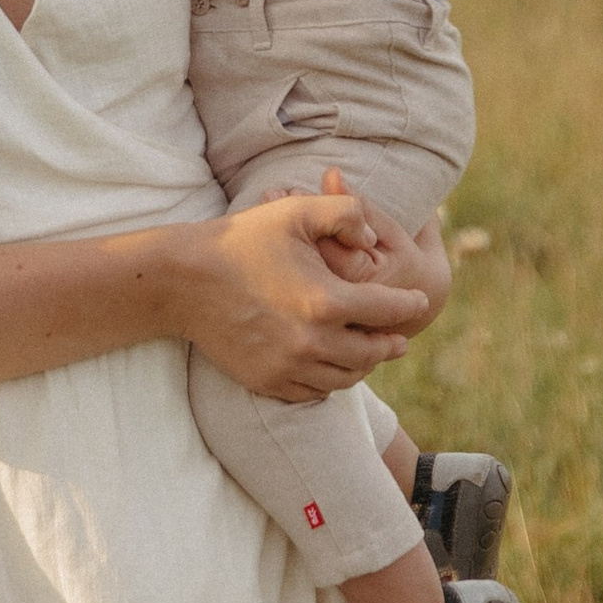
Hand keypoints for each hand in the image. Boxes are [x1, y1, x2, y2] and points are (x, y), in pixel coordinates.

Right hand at [184, 188, 431, 406]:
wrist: (184, 281)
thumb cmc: (242, 239)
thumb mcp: (296, 211)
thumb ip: (346, 214)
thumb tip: (375, 238)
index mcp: (326, 300)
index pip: (386, 310)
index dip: (408, 305)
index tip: (419, 302)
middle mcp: (312, 341)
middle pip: (371, 352)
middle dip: (390, 343)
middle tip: (399, 339)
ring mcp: (289, 366)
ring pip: (345, 377)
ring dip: (364, 365)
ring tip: (370, 355)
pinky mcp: (268, 381)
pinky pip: (313, 391)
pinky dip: (330, 380)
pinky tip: (333, 367)